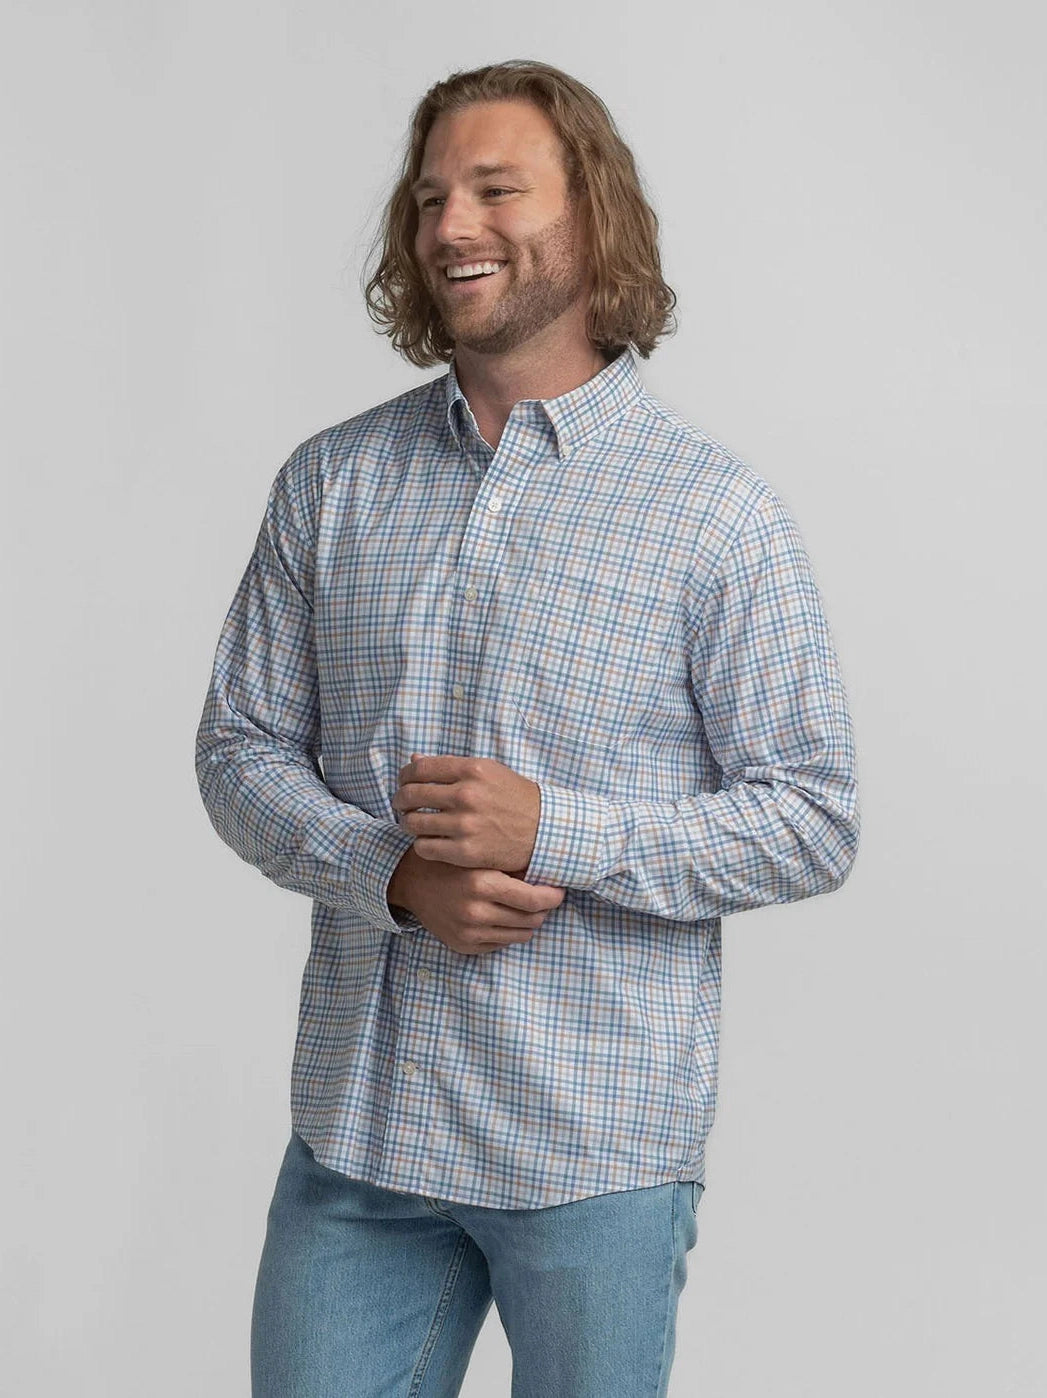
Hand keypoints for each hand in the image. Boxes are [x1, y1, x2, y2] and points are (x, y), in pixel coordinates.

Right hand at [390, 848, 564, 956]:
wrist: (411, 881)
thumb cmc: (451, 861)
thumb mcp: (480, 854)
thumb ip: (512, 865)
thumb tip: (551, 872)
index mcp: (482, 884)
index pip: (535, 900)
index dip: (553, 896)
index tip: (559, 890)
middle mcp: (475, 912)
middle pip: (531, 920)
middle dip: (543, 909)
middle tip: (546, 897)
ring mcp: (468, 933)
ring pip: (520, 935)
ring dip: (528, 922)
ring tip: (525, 907)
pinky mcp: (463, 945)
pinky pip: (501, 944)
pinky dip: (508, 931)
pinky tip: (503, 915)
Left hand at [391, 753, 540, 870]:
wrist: (543, 829)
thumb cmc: (514, 797)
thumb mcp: (488, 771)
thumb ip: (450, 766)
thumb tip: (414, 760)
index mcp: (471, 770)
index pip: (419, 769)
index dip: (404, 776)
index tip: (403, 782)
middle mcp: (466, 795)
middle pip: (411, 795)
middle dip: (400, 800)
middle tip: (401, 804)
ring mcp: (465, 825)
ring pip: (413, 823)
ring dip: (408, 823)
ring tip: (413, 823)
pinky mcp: (465, 852)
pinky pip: (424, 848)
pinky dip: (421, 844)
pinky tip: (429, 841)